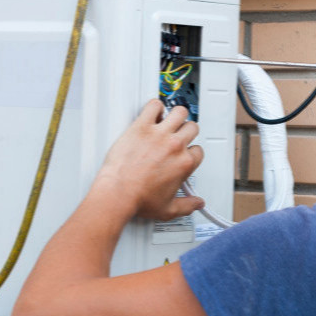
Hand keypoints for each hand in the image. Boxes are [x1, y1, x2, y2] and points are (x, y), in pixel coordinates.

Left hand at [92, 99, 204, 221]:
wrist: (118, 193)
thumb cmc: (139, 199)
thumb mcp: (168, 210)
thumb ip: (187, 205)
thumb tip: (197, 203)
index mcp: (184, 164)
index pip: (198, 150)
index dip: (191, 151)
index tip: (183, 153)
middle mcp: (175, 146)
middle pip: (191, 128)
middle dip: (186, 131)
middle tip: (178, 134)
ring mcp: (159, 134)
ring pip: (179, 112)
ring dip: (176, 115)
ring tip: (169, 119)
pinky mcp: (142, 126)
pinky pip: (154, 105)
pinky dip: (155, 106)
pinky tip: (152, 112)